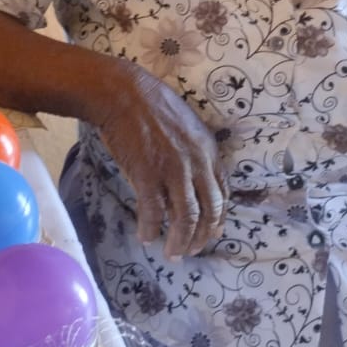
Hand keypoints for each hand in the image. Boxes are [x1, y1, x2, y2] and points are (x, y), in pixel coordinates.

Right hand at [92, 64, 226, 258]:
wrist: (122, 93)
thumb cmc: (151, 104)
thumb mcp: (187, 126)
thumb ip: (194, 153)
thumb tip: (191, 178)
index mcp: (209, 150)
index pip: (223, 193)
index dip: (218, 218)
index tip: (210, 233)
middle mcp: (197, 163)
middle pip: (209, 211)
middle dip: (201, 236)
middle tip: (191, 250)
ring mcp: (173, 170)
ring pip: (186, 218)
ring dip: (180, 241)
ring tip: (172, 254)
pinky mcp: (148, 175)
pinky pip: (153, 212)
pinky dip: (150, 228)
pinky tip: (146, 237)